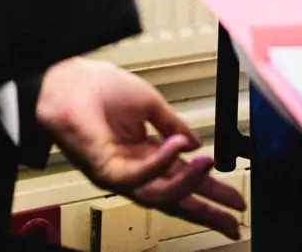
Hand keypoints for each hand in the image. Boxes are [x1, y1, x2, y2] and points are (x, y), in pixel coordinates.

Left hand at [37, 58, 244, 241]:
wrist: (67, 81)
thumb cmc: (98, 89)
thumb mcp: (149, 105)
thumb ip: (173, 125)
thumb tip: (196, 143)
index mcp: (145, 154)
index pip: (183, 179)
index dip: (209, 190)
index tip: (233, 199)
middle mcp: (135, 170)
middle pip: (176, 198)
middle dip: (206, 210)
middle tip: (233, 220)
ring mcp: (120, 173)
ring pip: (160, 194)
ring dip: (188, 182)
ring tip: (209, 166)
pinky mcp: (106, 169)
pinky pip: (139, 176)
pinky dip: (162, 163)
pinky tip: (179, 149)